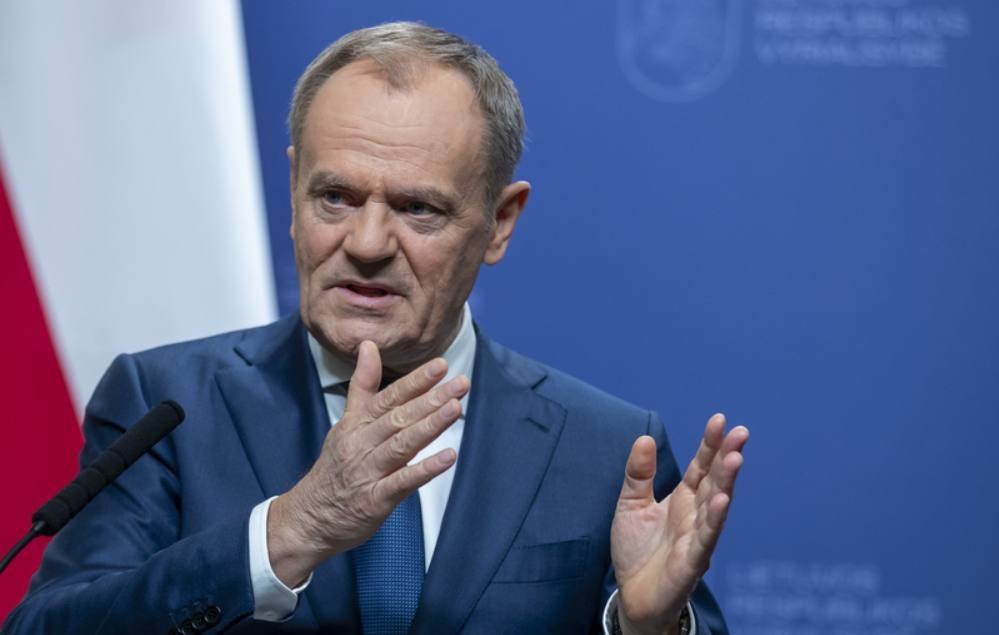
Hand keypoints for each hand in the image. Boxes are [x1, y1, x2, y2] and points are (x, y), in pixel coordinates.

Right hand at [267, 340, 467, 585]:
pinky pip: (402, 482)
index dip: (415, 381)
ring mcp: (368, 472)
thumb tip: (369, 345)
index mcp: (357, 424)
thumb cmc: (334, 469)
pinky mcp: (375, 500)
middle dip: (431, 399)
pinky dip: (425, 469)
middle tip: (460, 383)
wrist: (309, 518)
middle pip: (399, 417)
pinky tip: (448, 457)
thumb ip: (362, 385)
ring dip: (430, 426)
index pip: (389, 397)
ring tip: (455, 408)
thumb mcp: (345, 422)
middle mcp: (362, 444)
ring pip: (402, 444)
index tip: (440, 366)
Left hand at [611, 414, 747, 634]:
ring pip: (717, 506)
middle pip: (715, 481)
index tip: (720, 419)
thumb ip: (638, 474)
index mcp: (684, 499)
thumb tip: (644, 438)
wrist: (632, 596)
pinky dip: (715, 520)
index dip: (710, 444)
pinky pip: (706, 538)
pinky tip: (723, 501)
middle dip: (727, 456)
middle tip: (741, 432)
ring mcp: (698, 537)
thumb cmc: (637, 550)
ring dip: (728, 483)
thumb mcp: (630, 504)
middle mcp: (696, 514)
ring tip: (736, 458)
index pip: (701, 466)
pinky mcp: (693, 561)